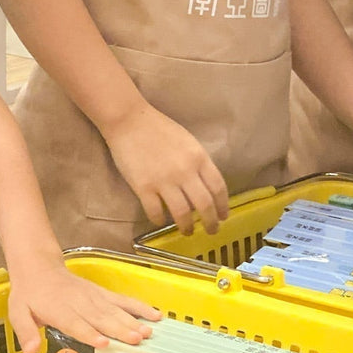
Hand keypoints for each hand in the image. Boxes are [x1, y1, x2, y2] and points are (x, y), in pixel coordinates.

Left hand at [9, 258, 160, 352]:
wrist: (39, 266)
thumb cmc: (29, 295)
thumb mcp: (17, 313)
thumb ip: (25, 332)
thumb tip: (31, 352)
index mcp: (58, 309)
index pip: (75, 323)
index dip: (89, 333)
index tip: (104, 343)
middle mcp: (79, 302)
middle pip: (101, 317)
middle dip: (120, 329)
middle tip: (136, 340)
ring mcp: (94, 296)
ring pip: (115, 309)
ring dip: (133, 320)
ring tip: (147, 332)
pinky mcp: (102, 293)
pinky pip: (122, 300)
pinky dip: (139, 307)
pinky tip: (154, 314)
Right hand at [103, 102, 228, 232]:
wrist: (129, 120)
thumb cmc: (159, 128)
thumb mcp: (188, 142)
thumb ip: (198, 163)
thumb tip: (205, 187)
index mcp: (199, 158)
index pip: (218, 188)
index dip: (223, 206)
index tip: (223, 216)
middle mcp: (185, 171)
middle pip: (204, 205)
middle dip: (211, 223)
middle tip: (211, 230)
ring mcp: (164, 181)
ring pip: (182, 214)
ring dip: (187, 227)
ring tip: (187, 231)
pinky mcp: (143, 187)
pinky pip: (155, 212)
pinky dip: (160, 220)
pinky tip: (161, 221)